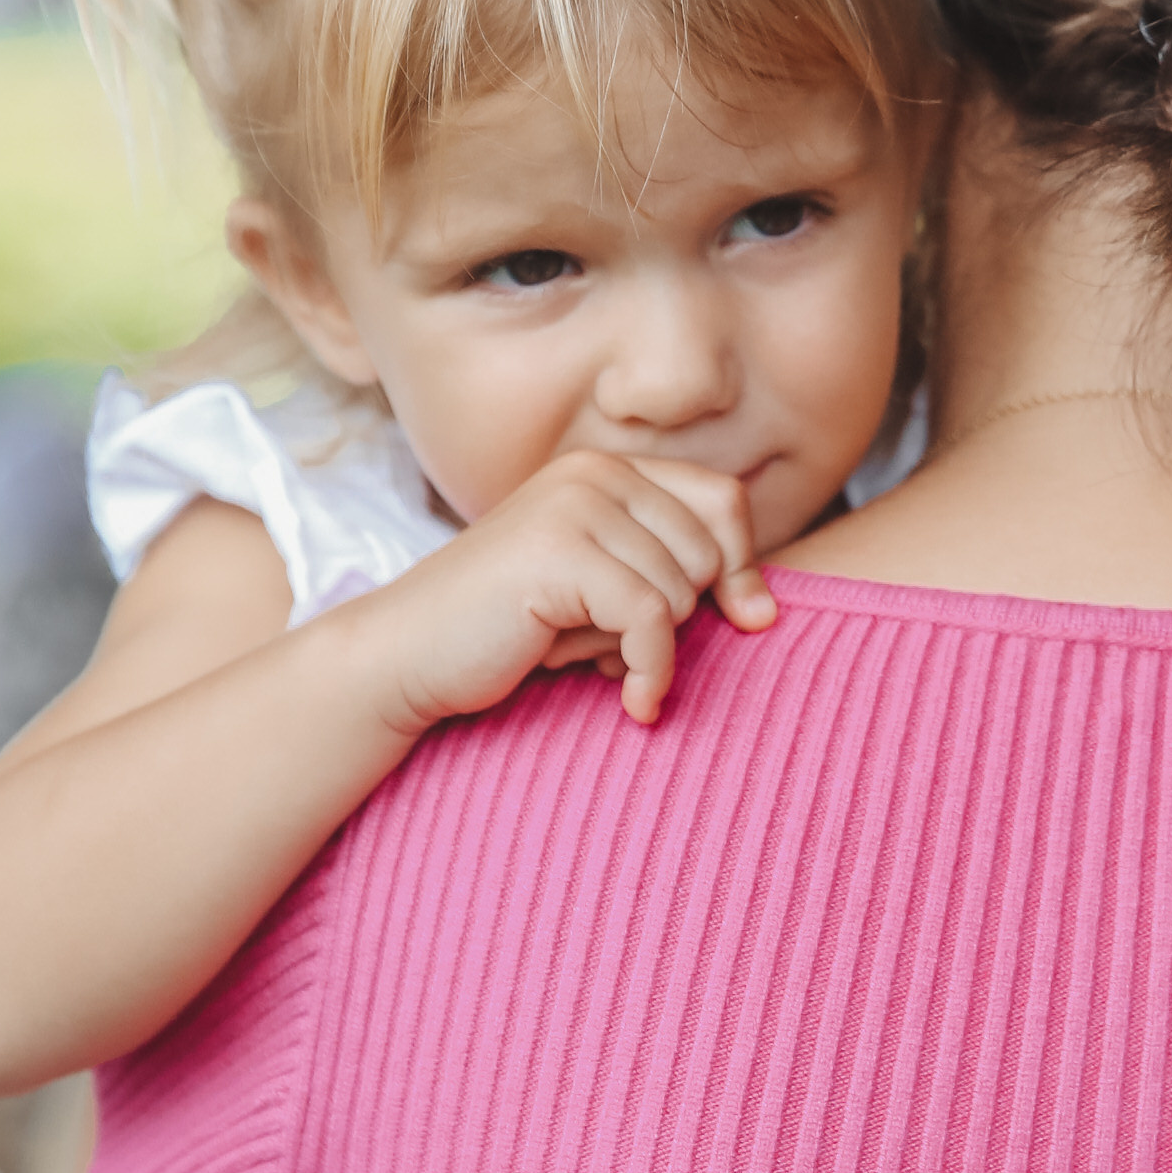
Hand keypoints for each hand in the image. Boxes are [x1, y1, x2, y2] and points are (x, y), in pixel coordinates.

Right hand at [358, 452, 775, 733]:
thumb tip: (763, 610)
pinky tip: (631, 703)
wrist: (408, 655)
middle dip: (680, 613)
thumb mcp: (603, 592)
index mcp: (607, 469)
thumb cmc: (511, 630)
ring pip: (682, 590)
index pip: (724, 500)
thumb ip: (670, 577)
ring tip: (583, 652)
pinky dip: (651, 671)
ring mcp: (574, 506)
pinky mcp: (560, 551)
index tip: (740, 621)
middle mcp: (594, 472)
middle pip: (711, 548)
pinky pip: (652, 619)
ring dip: (646, 644)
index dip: (741, 565)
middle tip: (614, 644)